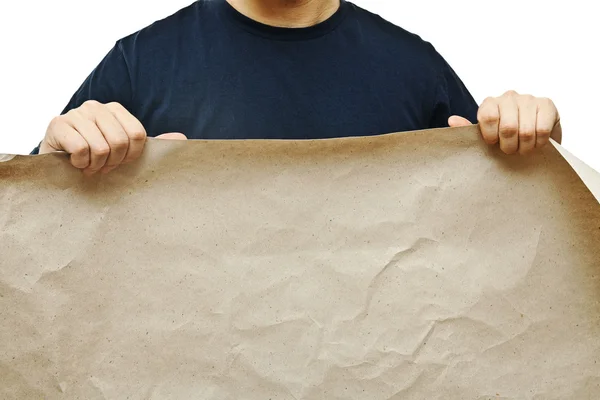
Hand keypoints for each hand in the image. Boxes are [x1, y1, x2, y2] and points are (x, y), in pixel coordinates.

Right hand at [40, 100, 186, 173]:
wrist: (58, 165)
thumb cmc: (95, 157)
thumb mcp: (125, 151)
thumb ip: (151, 144)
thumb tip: (181, 138)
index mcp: (115, 109)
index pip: (137, 135)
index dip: (131, 156)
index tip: (119, 162)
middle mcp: (96, 106)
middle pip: (120, 142)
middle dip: (113, 162)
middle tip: (102, 166)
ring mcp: (75, 113)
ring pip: (101, 147)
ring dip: (96, 165)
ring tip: (89, 165)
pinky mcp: (57, 124)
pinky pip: (81, 149)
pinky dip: (80, 163)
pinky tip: (75, 163)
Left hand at [448, 90, 561, 154]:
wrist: (533, 136)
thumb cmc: (505, 137)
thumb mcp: (485, 136)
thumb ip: (469, 130)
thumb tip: (452, 121)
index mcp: (489, 103)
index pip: (488, 117)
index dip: (492, 136)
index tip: (494, 143)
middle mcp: (508, 96)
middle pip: (508, 127)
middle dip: (509, 146)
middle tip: (511, 151)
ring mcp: (529, 99)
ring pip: (526, 131)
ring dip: (525, 147)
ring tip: (523, 149)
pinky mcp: (547, 104)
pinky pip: (542, 129)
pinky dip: (539, 142)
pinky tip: (536, 142)